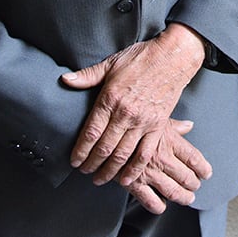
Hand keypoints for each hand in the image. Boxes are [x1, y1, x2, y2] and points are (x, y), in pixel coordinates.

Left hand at [61, 24, 209, 193]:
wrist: (173, 57)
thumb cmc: (141, 58)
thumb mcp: (110, 63)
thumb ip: (87, 76)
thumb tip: (65, 80)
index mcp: (110, 98)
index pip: (91, 132)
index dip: (80, 150)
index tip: (74, 161)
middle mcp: (126, 113)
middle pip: (104, 147)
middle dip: (91, 164)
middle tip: (83, 172)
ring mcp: (143, 121)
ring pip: (123, 154)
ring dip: (109, 171)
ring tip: (100, 179)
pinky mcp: (158, 126)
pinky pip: (145, 153)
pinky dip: (135, 169)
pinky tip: (126, 179)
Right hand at [122, 119, 209, 213]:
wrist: (102, 127)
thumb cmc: (131, 118)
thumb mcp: (155, 116)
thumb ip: (174, 125)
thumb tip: (189, 125)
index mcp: (169, 139)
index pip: (194, 158)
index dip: (203, 168)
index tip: (206, 173)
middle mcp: (161, 156)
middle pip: (187, 177)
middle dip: (193, 184)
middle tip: (195, 186)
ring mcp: (148, 171)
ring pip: (173, 191)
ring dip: (182, 197)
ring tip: (187, 198)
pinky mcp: (133, 183)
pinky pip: (151, 201)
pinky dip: (159, 206)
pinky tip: (161, 206)